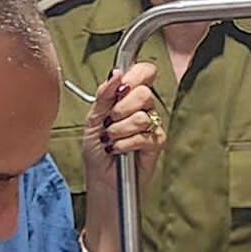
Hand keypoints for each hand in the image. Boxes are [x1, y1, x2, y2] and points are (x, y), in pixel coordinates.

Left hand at [81, 62, 162, 196]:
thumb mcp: (93, 119)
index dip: (136, 75)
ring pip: (141, 117)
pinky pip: (144, 136)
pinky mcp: (156, 143)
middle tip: (110, 122)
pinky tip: (118, 149)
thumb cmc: (97, 150)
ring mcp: (152, 125)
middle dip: (121, 108)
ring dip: (119, 130)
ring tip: (110, 139)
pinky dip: (125, 143)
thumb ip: (104, 95)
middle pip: (144, 93)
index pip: (144, 72)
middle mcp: (144, 108)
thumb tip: (116, 73)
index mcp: (129, 97)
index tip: (122, 86)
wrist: (101, 179)